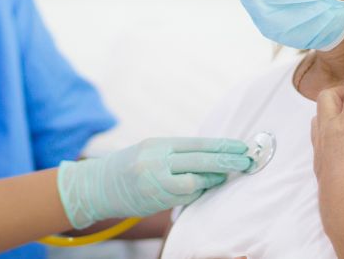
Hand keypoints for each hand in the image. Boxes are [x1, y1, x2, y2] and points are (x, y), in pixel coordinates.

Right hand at [56, 137, 250, 228]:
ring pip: (195, 180)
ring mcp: (154, 181)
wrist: (97, 187)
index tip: (241, 147)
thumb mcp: (150, 151)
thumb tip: (211, 155)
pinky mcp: (155, 199)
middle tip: (247, 161)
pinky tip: (201, 187)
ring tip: (225, 176)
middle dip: (226, 161)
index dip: (221, 145)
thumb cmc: (128, 167)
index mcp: (157, 144)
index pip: (196, 143)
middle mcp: (155, 160)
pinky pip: (185, 195)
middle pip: (200, 160)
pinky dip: (197, 191)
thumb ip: (176, 154)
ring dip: (213, 178)